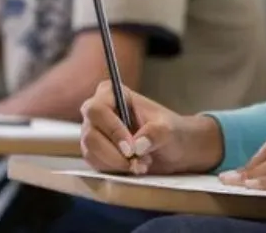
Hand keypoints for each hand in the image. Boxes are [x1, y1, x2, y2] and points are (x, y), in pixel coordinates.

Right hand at [80, 79, 221, 175]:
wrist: (175, 149)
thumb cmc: (170, 131)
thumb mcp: (169, 129)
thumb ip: (156, 132)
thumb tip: (138, 145)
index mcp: (111, 94)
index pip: (98, 110)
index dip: (112, 130)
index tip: (131, 149)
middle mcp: (97, 112)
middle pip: (90, 134)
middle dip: (114, 153)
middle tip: (138, 161)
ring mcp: (93, 132)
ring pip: (90, 152)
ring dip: (117, 164)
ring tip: (142, 164)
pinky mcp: (94, 152)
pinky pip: (96, 165)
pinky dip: (115, 170)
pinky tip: (134, 168)